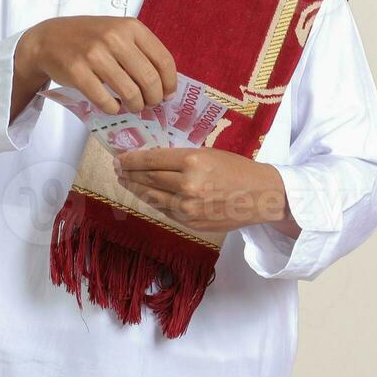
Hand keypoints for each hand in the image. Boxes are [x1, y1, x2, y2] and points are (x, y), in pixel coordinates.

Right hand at [14, 16, 176, 115]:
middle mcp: (114, 38)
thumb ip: (141, 52)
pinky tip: (113, 106)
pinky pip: (106, 101)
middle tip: (149, 104)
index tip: (167, 94)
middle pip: (149, 79)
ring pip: (130, 93)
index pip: (163, 60)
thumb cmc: (89, 38)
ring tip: (132, 106)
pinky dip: (113, 109)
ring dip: (135, 106)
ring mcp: (95, 54)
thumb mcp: (118, 33)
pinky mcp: (78, 72)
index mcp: (130, 27)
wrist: (49, 39)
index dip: (169, 83)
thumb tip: (165, 87)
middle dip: (153, 99)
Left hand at [112, 148, 294, 235]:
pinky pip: (164, 210)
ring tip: (124, 181)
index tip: (119, 157)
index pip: (152, 159)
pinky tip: (145, 195)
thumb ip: (182, 158)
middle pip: (148, 178)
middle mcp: (187, 185)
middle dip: (128, 173)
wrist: (260, 196)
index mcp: (193, 161)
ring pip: (152, 197)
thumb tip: (152, 159)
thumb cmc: (236, 169)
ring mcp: (188, 207)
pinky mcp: (191, 222)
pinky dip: (152, 201)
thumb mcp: (209, 153)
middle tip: (116, 168)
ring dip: (135, 188)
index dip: (132, 159)